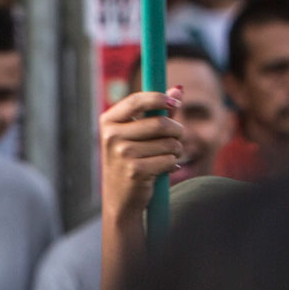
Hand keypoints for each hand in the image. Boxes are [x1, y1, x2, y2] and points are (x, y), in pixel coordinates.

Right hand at [100, 86, 185, 223]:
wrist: (121, 200)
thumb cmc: (132, 160)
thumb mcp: (139, 134)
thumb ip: (159, 111)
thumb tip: (179, 89)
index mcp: (109, 122)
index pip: (137, 100)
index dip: (159, 98)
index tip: (175, 103)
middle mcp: (111, 137)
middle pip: (160, 123)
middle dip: (177, 131)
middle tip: (177, 138)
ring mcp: (122, 155)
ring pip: (169, 143)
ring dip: (177, 150)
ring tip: (167, 156)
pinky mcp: (135, 171)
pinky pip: (169, 160)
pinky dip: (172, 164)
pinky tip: (162, 169)